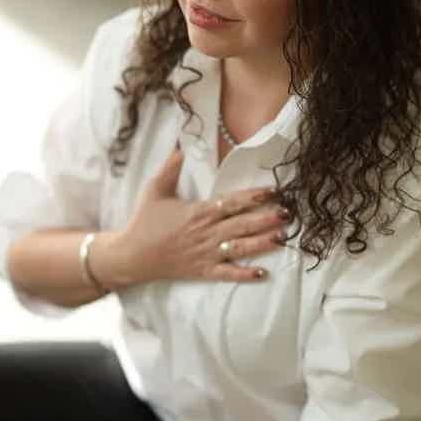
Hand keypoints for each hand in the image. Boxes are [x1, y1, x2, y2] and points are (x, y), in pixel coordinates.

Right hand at [114, 143, 288, 284]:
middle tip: (289, 212)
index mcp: (198, 212)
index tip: (274, 190)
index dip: (254, 196)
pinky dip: (244, 274)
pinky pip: (227, 274)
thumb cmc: (144, 221)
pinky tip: (263, 273)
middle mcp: (206, 233)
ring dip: (262, 243)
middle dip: (266, 218)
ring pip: (239, 248)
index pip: (232, 202)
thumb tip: (181, 145)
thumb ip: (170, 167)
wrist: (131, 256)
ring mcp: (205, 254)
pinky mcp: (202, 271)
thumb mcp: (155, 189)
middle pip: (242, 224)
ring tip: (283, 237)